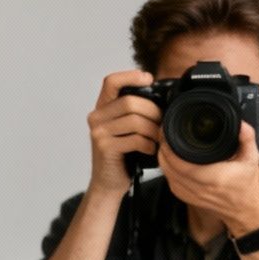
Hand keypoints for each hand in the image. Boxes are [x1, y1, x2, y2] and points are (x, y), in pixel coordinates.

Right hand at [85, 70, 161, 197]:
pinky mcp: (105, 148)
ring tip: (158, 138)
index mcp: (102, 108)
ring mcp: (98, 133)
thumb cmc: (122, 155)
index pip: (111, 82)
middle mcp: (96, 117)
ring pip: (135, 120)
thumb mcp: (126, 129)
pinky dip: (148, 144)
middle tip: (162, 123)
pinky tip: (151, 150)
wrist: (108, 183)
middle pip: (130, 102)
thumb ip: (134, 112)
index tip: (149, 78)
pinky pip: (135, 139)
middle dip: (153, 111)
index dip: (130, 76)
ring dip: (153, 130)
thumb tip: (161, 97)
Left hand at [158, 123, 258, 235]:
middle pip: (168, 166)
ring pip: (166, 174)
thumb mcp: (251, 158)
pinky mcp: (186, 198)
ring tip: (167, 143)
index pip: (180, 162)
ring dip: (163, 158)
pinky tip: (170, 159)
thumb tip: (240, 123)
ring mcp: (190, 194)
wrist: (243, 209)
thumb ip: (247, 137)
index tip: (169, 131)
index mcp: (213, 177)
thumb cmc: (246, 185)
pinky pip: (169, 181)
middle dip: (164, 147)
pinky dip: (167, 168)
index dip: (170, 146)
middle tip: (166, 133)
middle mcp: (199, 188)